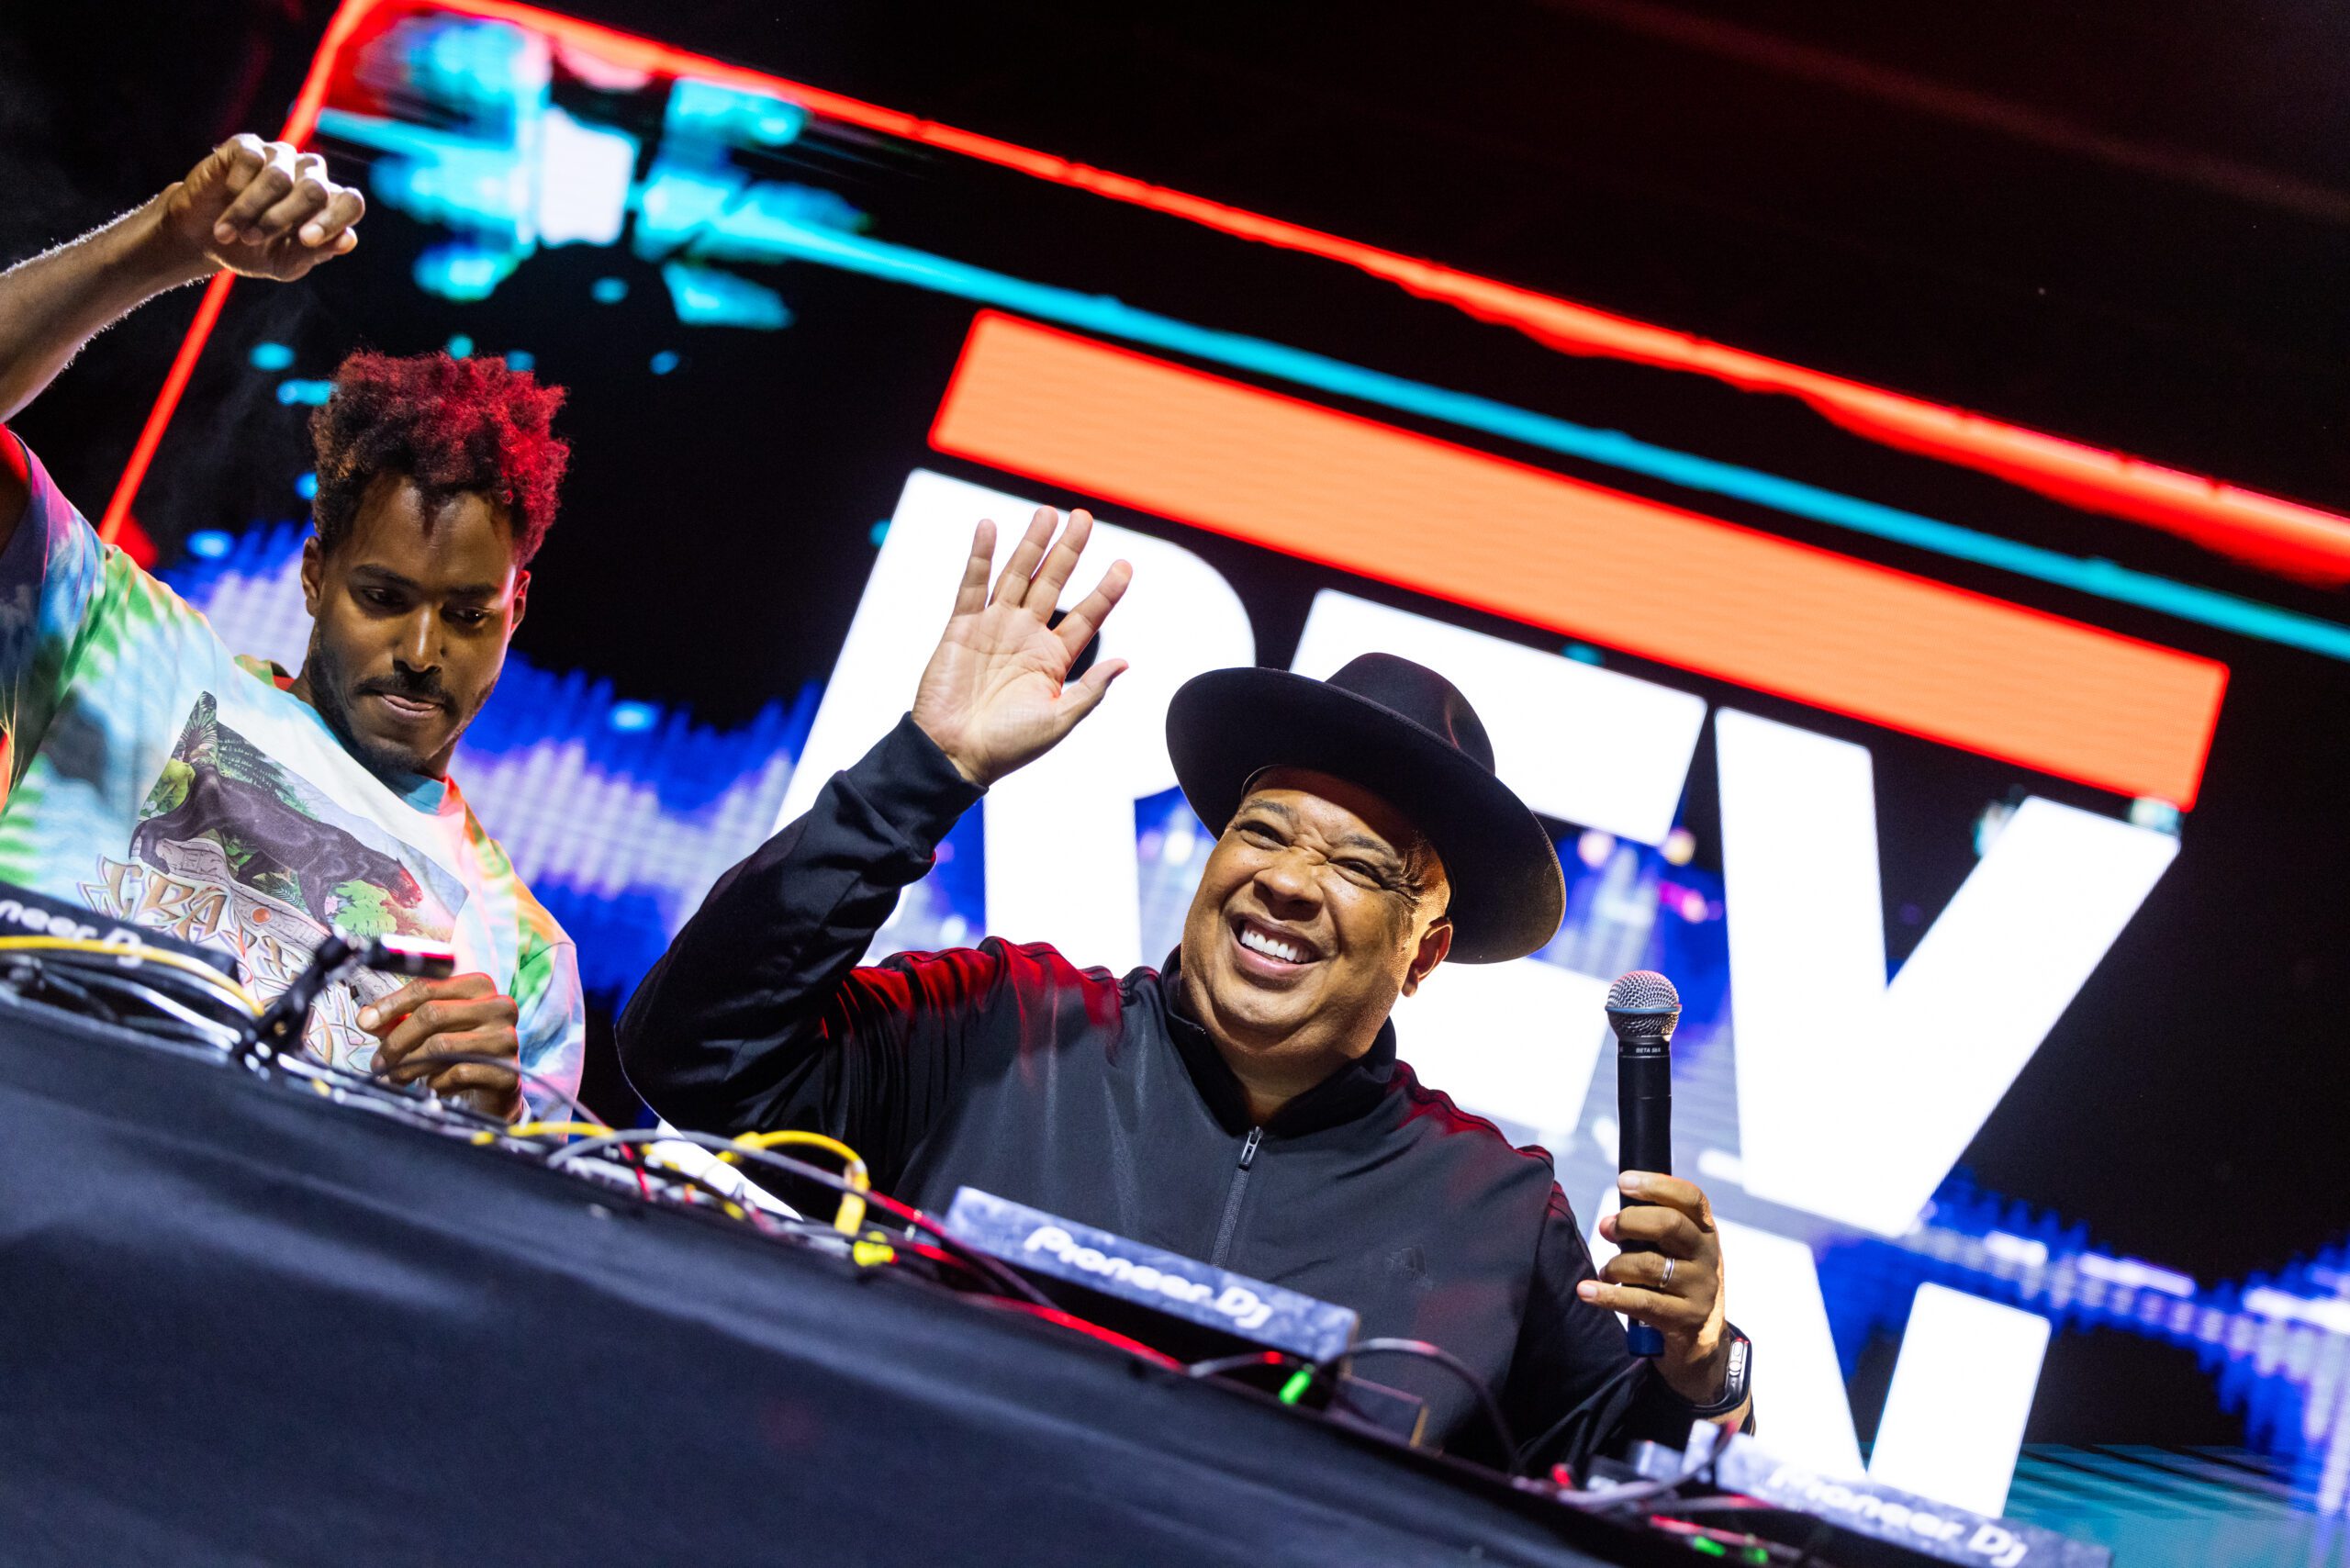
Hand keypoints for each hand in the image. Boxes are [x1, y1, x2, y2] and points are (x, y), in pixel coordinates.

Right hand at [152, 134, 365, 281]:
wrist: (203, 237)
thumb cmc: (250, 250)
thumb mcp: (283, 262)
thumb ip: (315, 253)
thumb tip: (348, 240)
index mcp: (327, 205)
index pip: (350, 203)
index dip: (333, 220)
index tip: (306, 239)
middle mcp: (309, 175)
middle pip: (314, 190)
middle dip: (282, 219)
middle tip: (252, 239)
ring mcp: (280, 157)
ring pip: (279, 178)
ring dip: (251, 209)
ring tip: (232, 232)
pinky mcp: (248, 145)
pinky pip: (251, 159)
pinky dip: (237, 185)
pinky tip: (227, 195)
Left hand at [360, 973, 523, 1120]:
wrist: (493, 1090)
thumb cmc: (458, 1051)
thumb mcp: (428, 1029)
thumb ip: (399, 1019)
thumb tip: (366, 1018)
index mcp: (480, 986)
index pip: (428, 987)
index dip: (391, 1005)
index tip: (366, 1022)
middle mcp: (500, 1007)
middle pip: (432, 1015)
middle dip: (397, 1041)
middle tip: (378, 1062)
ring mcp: (507, 1039)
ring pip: (441, 1046)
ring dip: (408, 1066)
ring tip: (395, 1078)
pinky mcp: (507, 1072)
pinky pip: (457, 1074)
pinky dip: (436, 1083)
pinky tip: (433, 1086)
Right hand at [911, 507, 1132, 786]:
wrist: (954, 754)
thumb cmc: (1008, 746)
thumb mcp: (1059, 720)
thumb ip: (1090, 690)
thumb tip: (1125, 662)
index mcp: (1053, 659)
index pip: (1087, 616)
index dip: (1106, 590)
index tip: (1125, 565)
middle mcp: (1026, 636)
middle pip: (1053, 584)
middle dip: (1069, 551)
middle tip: (1084, 517)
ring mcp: (994, 628)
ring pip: (1017, 576)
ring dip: (1032, 545)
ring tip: (1048, 513)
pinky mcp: (961, 627)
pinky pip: (972, 585)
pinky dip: (980, 556)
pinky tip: (989, 527)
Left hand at [1581, 1171, 1734, 1406]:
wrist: (1700, 1339)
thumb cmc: (1675, 1280)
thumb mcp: (1676, 1249)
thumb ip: (1653, 1227)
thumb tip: (1614, 1211)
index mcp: (1705, 1230)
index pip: (1690, 1198)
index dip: (1656, 1185)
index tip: (1623, 1181)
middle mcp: (1708, 1255)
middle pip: (1669, 1225)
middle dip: (1629, 1222)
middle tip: (1605, 1228)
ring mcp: (1701, 1288)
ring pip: (1650, 1266)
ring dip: (1616, 1266)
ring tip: (1605, 1271)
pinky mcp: (1686, 1318)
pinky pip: (1641, 1302)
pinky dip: (1608, 1295)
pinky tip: (1586, 1291)